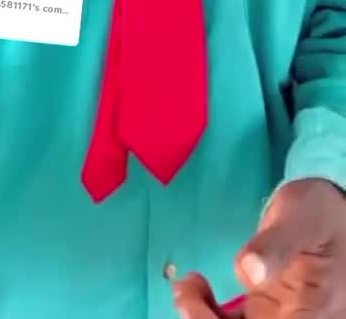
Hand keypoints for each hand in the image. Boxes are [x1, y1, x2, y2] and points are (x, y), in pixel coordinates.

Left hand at [173, 179, 345, 318]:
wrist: (331, 208)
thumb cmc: (320, 210)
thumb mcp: (302, 218)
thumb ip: (277, 245)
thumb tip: (247, 272)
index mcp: (314, 312)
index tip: (195, 305)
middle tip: (184, 291)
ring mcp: (281, 318)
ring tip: (188, 286)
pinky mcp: (269, 310)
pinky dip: (209, 314)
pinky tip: (197, 288)